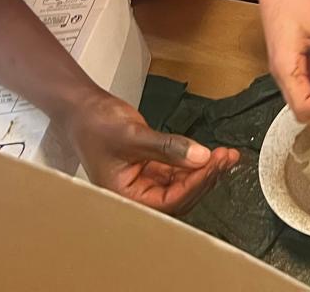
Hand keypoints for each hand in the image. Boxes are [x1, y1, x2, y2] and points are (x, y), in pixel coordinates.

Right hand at [55, 90, 238, 213]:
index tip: (214, 164)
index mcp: (125, 198)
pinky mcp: (152, 169)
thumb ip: (168, 147)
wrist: (83, 108)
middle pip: (179, 197)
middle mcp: (136, 195)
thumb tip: (201, 157)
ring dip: (205, 171)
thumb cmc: (96, 124)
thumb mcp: (133, 136)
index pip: (168, 201)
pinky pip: (179, 172)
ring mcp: (145, 183)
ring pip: (182, 185)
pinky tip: (212, 154)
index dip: (194, 184)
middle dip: (205, 177)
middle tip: (226, 157)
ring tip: (226, 155)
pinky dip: (196, 163)